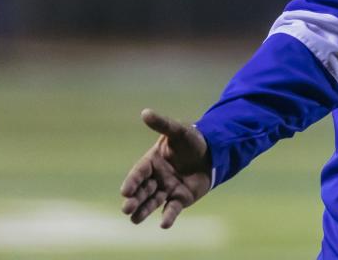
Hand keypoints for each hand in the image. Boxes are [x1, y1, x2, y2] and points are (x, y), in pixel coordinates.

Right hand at [120, 108, 211, 227]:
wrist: (212, 152)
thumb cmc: (192, 141)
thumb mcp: (178, 131)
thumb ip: (162, 124)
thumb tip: (145, 112)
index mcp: (152, 162)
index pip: (139, 173)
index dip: (132, 182)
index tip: (125, 191)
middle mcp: (156, 178)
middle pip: (142, 190)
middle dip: (134, 199)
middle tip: (126, 208)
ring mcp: (167, 189)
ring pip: (152, 202)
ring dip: (144, 210)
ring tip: (134, 219)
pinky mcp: (180, 199)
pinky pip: (172, 209)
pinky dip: (168, 217)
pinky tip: (164, 224)